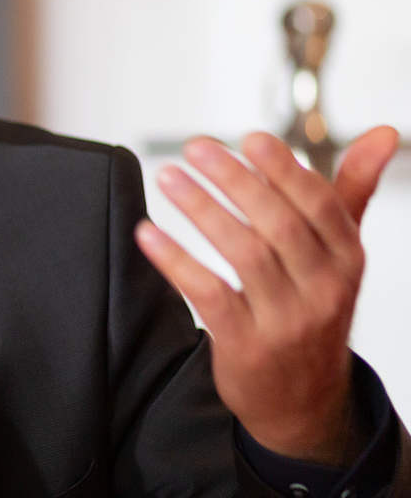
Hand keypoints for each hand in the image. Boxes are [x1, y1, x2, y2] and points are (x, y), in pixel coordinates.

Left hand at [135, 126, 399, 464]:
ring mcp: (285, 320)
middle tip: (197, 148)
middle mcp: (322, 289)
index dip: (285, 170)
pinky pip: (209, 294)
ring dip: (202, 210)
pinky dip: (176, 261)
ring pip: (244, 254)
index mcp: (346, 259)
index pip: (320, 206)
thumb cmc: (314, 307)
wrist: (302, 400)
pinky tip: (149, 233)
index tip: (250, 138)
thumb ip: (350, 191)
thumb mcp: (339, 253)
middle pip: (279, 225)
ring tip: (169, 178)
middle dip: (236, 181)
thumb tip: (384, 132)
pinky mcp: (246, 344)